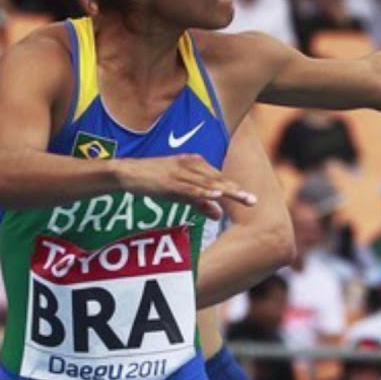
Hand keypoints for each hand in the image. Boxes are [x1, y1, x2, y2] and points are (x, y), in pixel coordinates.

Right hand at [114, 154, 255, 220]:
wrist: (127, 173)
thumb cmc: (154, 181)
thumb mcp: (180, 192)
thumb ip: (199, 203)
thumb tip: (219, 215)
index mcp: (195, 164)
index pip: (220, 179)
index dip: (235, 189)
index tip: (250, 199)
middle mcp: (191, 165)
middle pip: (218, 180)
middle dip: (236, 191)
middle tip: (253, 201)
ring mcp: (180, 172)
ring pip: (208, 183)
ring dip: (226, 191)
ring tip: (242, 198)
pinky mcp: (170, 181)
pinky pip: (190, 187)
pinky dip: (203, 192)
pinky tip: (216, 196)